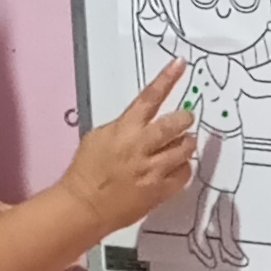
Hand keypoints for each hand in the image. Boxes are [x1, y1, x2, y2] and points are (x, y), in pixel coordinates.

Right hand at [63, 64, 198, 238]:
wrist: (84, 206)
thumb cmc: (87, 170)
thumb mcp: (99, 137)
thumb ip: (124, 126)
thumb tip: (144, 120)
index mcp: (124, 130)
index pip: (149, 97)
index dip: (167, 78)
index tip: (180, 63)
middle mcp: (141, 147)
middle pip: (176, 124)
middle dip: (184, 118)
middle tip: (185, 119)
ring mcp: (153, 170)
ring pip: (185, 148)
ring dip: (186, 143)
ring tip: (180, 144)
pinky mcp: (160, 191)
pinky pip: (184, 174)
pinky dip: (182, 168)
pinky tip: (174, 168)